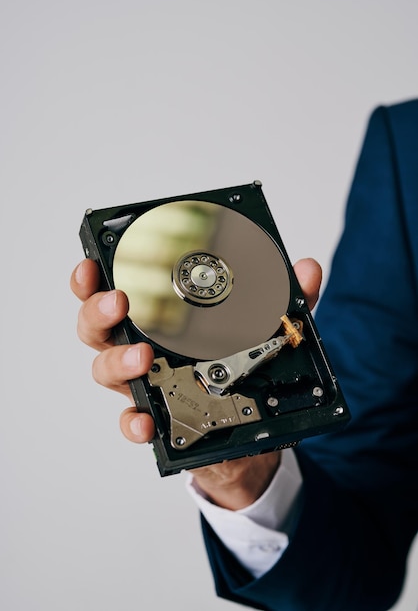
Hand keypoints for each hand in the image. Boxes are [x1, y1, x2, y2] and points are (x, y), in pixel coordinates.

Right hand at [71, 257, 321, 506]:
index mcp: (160, 320)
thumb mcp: (269, 332)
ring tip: (141, 358)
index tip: (94, 263)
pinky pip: (132, 423)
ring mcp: (147, 385)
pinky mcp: (159, 419)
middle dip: (98, 311)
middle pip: (98, 328)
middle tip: (117, 301)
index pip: (118, 290)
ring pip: (106, 371)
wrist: (248, 436)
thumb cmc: (244, 373)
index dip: (97, 278)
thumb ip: (284, 303)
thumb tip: (308, 269)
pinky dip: (133, 423)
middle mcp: (143, 349)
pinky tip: (146, 421)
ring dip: (117, 361)